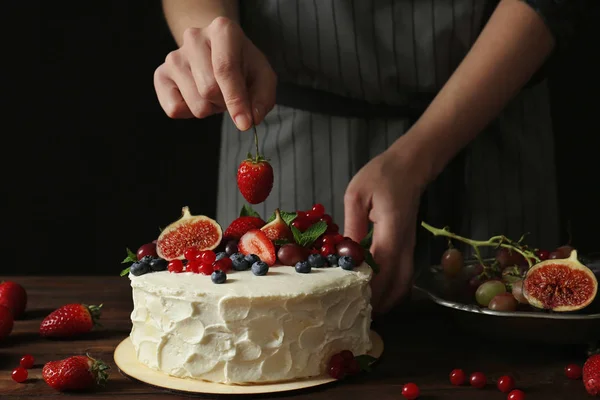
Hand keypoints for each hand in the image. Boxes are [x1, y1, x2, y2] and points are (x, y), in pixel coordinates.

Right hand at [154, 17, 276, 129]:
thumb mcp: (262, 76)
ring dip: (210, 108)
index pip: (225, 68)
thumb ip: (263, 98)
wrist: (216, 52)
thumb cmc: (242, 65)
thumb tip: (250, 119)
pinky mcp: (160, 74)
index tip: (244, 123)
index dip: (236, 100)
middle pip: (209, 89)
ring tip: (214, 92)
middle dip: (224, 102)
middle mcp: (194, 37)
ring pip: (195, 103)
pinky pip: (174, 109)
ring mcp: (174, 56)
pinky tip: (197, 96)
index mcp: (223, 29)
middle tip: (229, 93)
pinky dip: (190, 112)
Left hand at [343, 136, 429, 313]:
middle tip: (357, 315)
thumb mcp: (357, 195)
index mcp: (392, 230)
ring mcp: (409, 246)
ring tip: (366, 310)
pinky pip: (405, 274)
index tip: (352, 303)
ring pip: (405, 282)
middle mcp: (405, 244)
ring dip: (388, 299)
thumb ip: (352, 225)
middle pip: (397, 283)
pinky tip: (378, 293)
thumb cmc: (381, 175)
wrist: (410, 166)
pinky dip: (394, 289)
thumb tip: (343, 253)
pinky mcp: (408, 245)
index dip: (369, 288)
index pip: (382, 267)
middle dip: (379, 302)